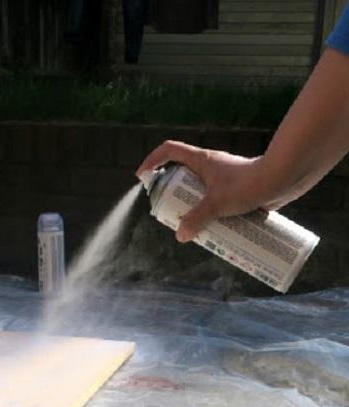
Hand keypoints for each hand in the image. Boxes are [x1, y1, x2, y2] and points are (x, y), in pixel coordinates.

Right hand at [136, 140, 273, 242]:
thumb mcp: (217, 204)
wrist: (285, 177)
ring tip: (193, 224)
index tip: (142, 177)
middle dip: (172, 192)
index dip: (151, 161)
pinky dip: (213, 211)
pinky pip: (218, 198)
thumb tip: (181, 236)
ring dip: (193, 203)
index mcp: (200, 160)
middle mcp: (210, 165)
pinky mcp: (238, 186)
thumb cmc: (248, 184)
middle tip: (169, 211)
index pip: (168, 150)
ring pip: (201, 187)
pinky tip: (217, 227)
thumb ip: (196, 219)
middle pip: (181, 172)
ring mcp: (224, 175)